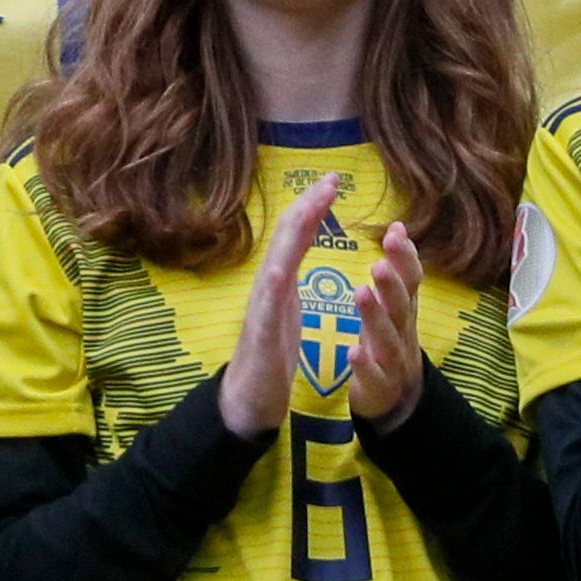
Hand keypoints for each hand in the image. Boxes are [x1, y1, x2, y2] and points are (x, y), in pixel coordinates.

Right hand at [219, 174, 344, 436]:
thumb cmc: (269, 358)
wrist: (248, 400)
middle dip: (306, 206)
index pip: (296, 236)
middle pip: (285, 238)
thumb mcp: (286, 312)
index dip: (312, 207)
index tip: (332, 182)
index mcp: (280, 282)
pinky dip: (271, 285)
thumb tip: (291, 258)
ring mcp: (260, 309)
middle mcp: (267, 287)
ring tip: (309, 207)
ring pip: (275, 262)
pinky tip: (278, 269)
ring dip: (291, 235)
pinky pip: (265, 308)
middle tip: (330, 180)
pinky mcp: (259, 335)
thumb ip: (288, 284)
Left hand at [351, 221, 427, 430]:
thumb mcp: (396, 305)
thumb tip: (399, 226)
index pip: (411, 281)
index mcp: (404, 311)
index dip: (405, 258)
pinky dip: (365, 364)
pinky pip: (373, 376)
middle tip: (378, 263)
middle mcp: (403, 333)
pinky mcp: (378, 388)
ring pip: (388, 339)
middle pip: (402, 307)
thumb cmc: (388, 341)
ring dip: (376, 316)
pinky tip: (353, 351)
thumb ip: (399, 270)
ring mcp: (392, 362)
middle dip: (393, 284)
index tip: (394, 232)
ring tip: (361, 292)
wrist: (398, 401)